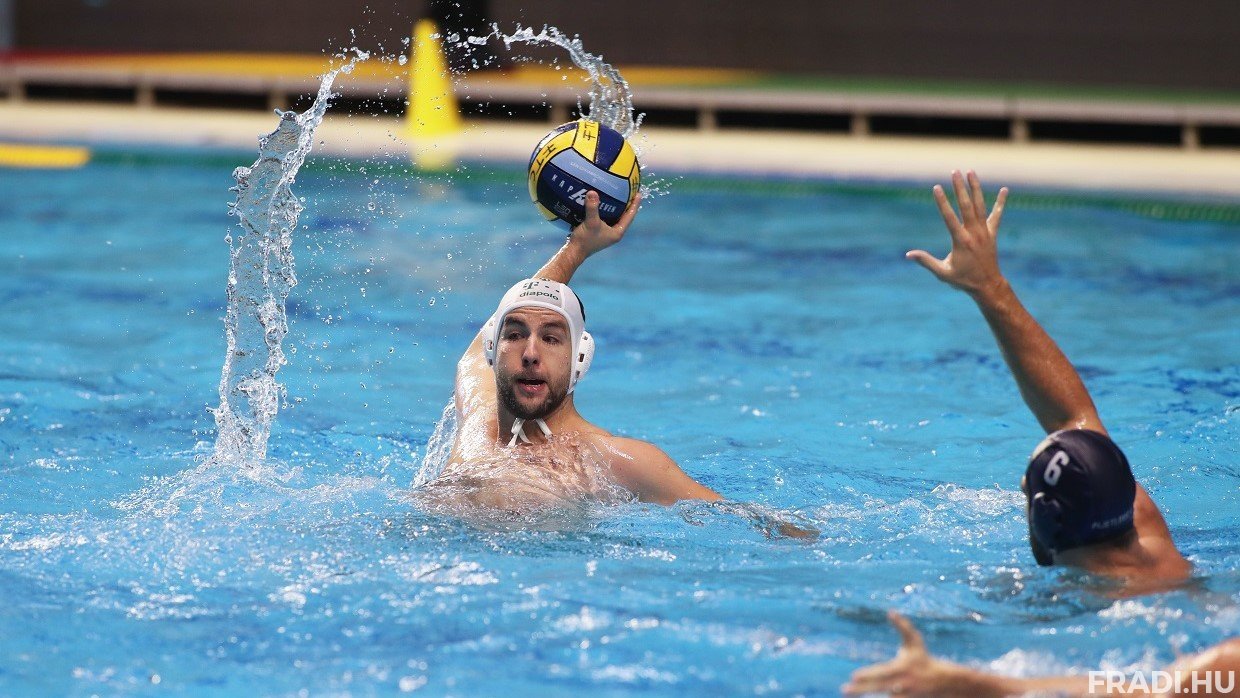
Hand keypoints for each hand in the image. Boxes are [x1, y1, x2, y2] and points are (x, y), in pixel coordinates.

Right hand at [568, 190, 640, 258]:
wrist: (574, 251)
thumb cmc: (585, 239)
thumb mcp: (591, 222)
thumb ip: (592, 208)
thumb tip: (593, 192)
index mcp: (618, 232)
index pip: (629, 216)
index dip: (635, 205)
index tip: (639, 193)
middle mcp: (615, 232)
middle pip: (624, 216)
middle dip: (627, 204)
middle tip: (630, 191)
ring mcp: (607, 232)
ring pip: (616, 216)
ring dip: (617, 207)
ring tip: (619, 194)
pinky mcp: (600, 230)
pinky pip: (607, 217)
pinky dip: (608, 209)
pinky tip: (604, 202)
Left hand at [843, 612, 995, 696]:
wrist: (942, 681)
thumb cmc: (923, 658)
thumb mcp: (914, 641)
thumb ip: (902, 626)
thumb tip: (891, 612)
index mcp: (901, 668)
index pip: (881, 672)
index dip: (868, 675)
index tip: (853, 676)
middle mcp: (902, 683)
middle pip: (878, 688)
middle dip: (861, 689)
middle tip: (844, 690)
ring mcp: (903, 695)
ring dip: (867, 697)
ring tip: (849, 697)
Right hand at [906, 171, 1008, 297]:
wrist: (987, 285)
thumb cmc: (963, 280)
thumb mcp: (942, 273)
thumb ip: (926, 261)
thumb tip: (908, 254)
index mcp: (961, 241)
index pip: (950, 217)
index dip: (942, 202)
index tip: (937, 188)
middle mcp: (974, 233)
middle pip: (966, 206)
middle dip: (960, 188)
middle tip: (955, 172)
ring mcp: (985, 232)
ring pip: (980, 206)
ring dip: (975, 188)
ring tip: (971, 172)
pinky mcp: (992, 233)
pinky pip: (997, 215)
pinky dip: (1001, 203)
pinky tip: (1005, 190)